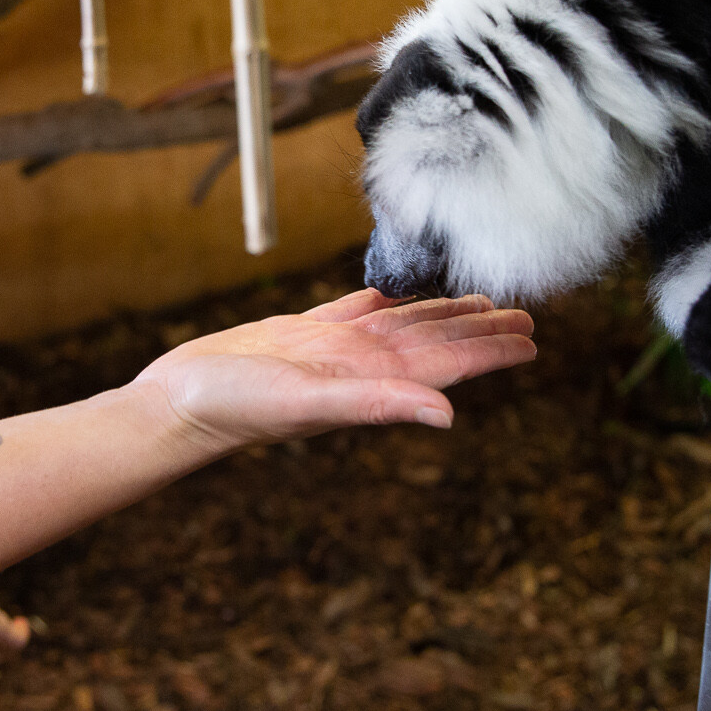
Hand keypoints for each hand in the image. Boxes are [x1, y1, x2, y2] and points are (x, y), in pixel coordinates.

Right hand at [131, 289, 535, 451]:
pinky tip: (392, 295)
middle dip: (481, 329)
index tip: (533, 338)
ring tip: (477, 304)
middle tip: (525, 314)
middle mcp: (360, 365)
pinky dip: (380, 301)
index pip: (449, 363)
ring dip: (440, 315)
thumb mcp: (309, 404)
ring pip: (401, 325)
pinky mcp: (300, 334)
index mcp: (372, 380)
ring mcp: (331, 350)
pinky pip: (352, 312)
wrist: (177, 404)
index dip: (492, 350)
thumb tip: (449, 415)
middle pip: (436, 341)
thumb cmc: (235, 408)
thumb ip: (378, 405)